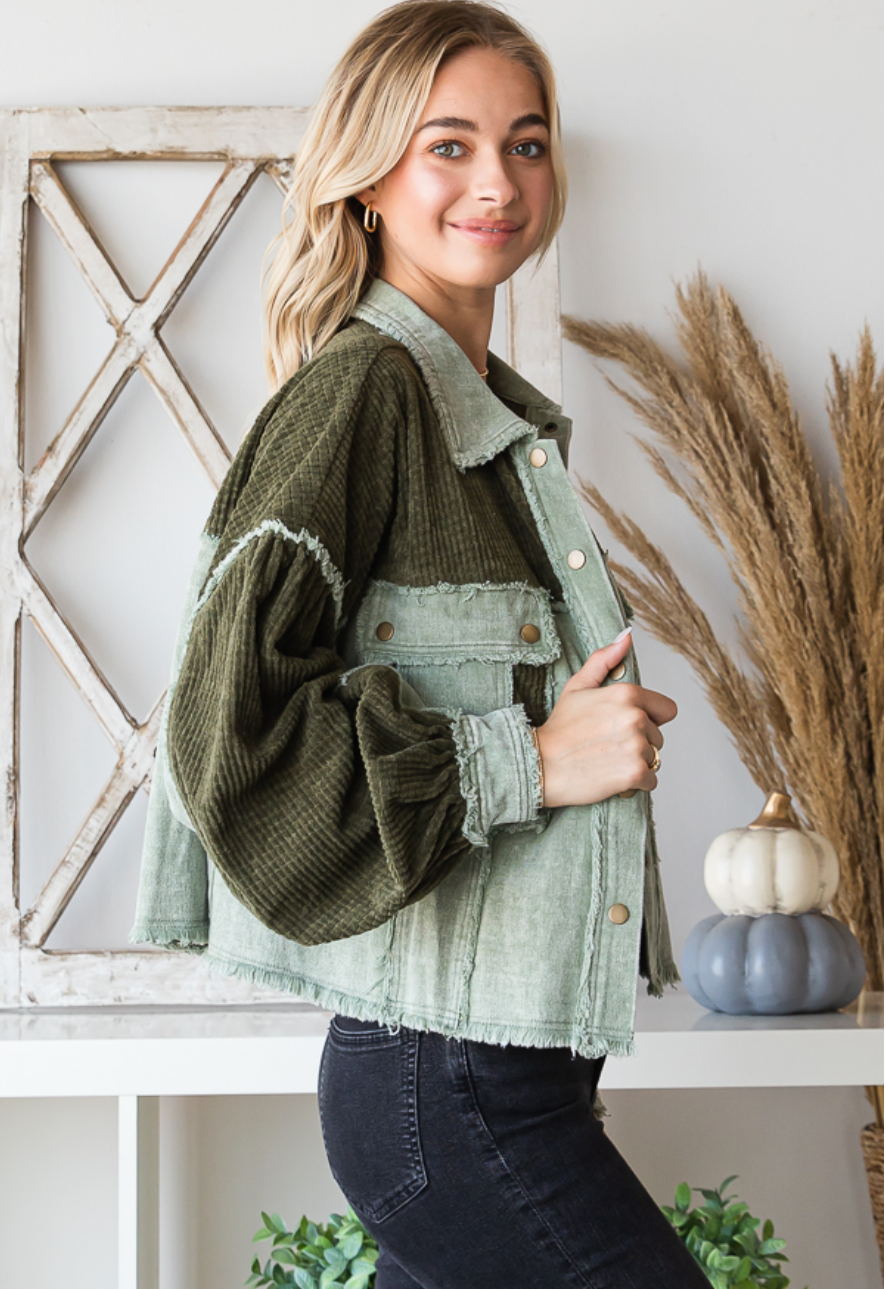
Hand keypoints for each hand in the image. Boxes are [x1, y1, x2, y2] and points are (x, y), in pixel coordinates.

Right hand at [535, 628, 677, 807]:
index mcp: (627, 694)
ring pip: (655, 759)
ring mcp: (637, 746)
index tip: (623, 726)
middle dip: (639, 743)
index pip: (666, 710)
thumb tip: (627, 635)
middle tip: (607, 745)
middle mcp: (636, 718)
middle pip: (658, 737)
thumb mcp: (578, 686)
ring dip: (636, 763)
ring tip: (607, 761)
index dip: (648, 719)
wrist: (539, 763)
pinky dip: (635, 784)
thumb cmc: (559, 727)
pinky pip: (651, 781)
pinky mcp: (635, 773)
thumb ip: (604, 659)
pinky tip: (611, 777)